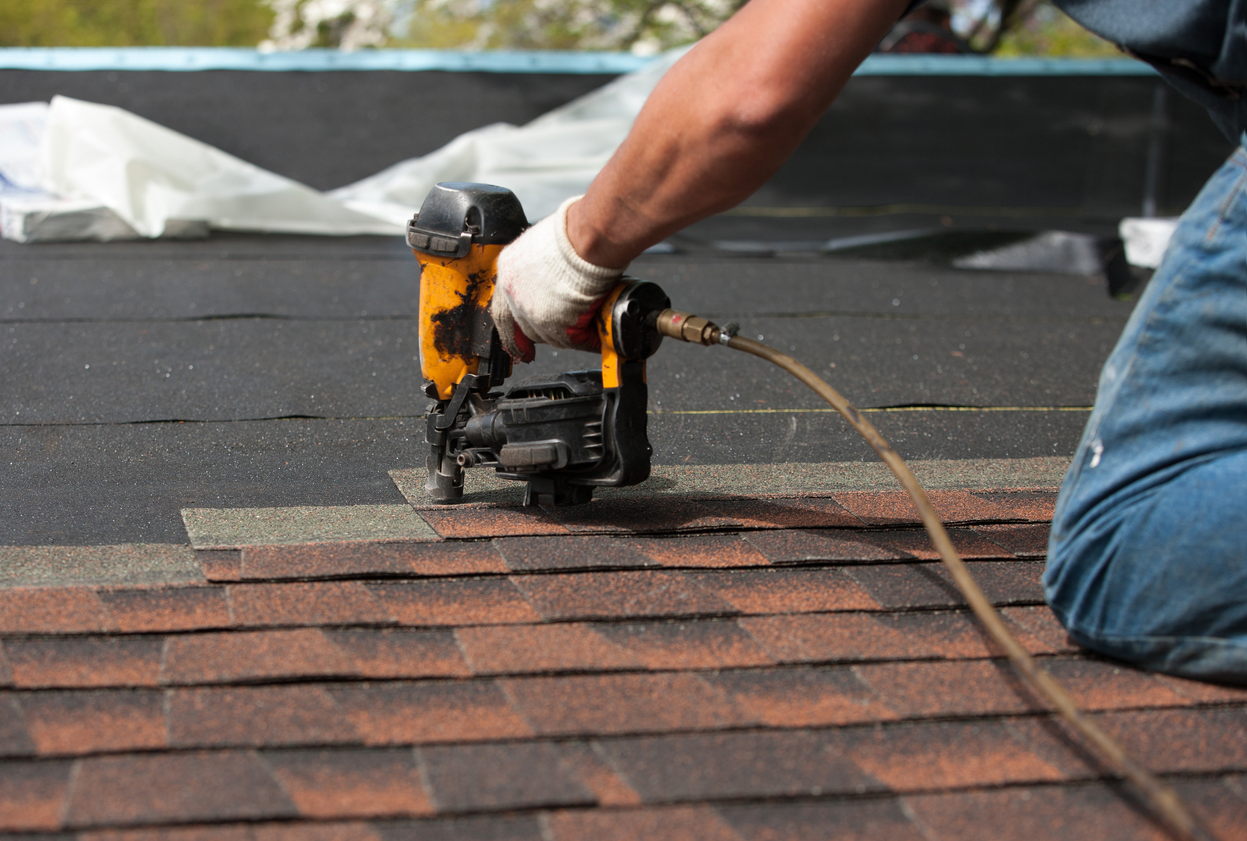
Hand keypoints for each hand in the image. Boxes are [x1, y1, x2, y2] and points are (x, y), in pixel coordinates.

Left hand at [491, 196, 625, 362]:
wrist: (586, 239)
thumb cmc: (572, 233)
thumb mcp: (543, 246)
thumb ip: (539, 268)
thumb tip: (552, 279)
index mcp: (509, 270)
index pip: (502, 308)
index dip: (511, 328)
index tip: (517, 344)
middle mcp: (514, 293)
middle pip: (523, 325)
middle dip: (537, 334)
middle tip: (547, 342)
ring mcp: (531, 310)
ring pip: (547, 335)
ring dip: (566, 335)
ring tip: (585, 328)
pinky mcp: (553, 323)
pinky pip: (571, 339)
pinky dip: (585, 339)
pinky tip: (594, 334)